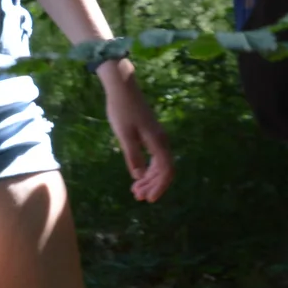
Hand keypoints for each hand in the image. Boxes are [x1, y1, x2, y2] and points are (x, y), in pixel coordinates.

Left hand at [99, 62, 174, 201]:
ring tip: (135, 192)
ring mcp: (157, 138)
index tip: (149, 199)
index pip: (166, 170)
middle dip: (152, 186)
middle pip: (164, 170)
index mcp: (158, 142)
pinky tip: (137, 176)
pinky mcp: (150, 135)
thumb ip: (132, 156)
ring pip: (158, 165)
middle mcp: (162, 141)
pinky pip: (154, 157)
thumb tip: (139, 177)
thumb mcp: (124, 135)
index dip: (159, 187)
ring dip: (149, 179)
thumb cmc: (122, 110)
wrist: (122, 88)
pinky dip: (146, 169)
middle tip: (138, 198)